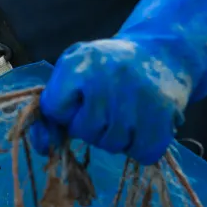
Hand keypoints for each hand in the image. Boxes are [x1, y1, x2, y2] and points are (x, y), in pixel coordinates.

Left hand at [28, 0, 206, 163]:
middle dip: (92, 126)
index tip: (79, 96)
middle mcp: (108, 75)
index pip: (53, 109)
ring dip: (116, 137)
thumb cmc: (108, 68)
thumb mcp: (74, 72)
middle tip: (108, 105)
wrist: (162, 53)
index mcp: (79, 62)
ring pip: (112, 145)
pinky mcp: (164, 113)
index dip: (64, 110)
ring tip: (127, 112)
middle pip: (84, 131)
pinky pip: (143, 153)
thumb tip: (43, 147)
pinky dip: (141, 147)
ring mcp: (138, 95)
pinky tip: (143, 125)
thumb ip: (51, 108)